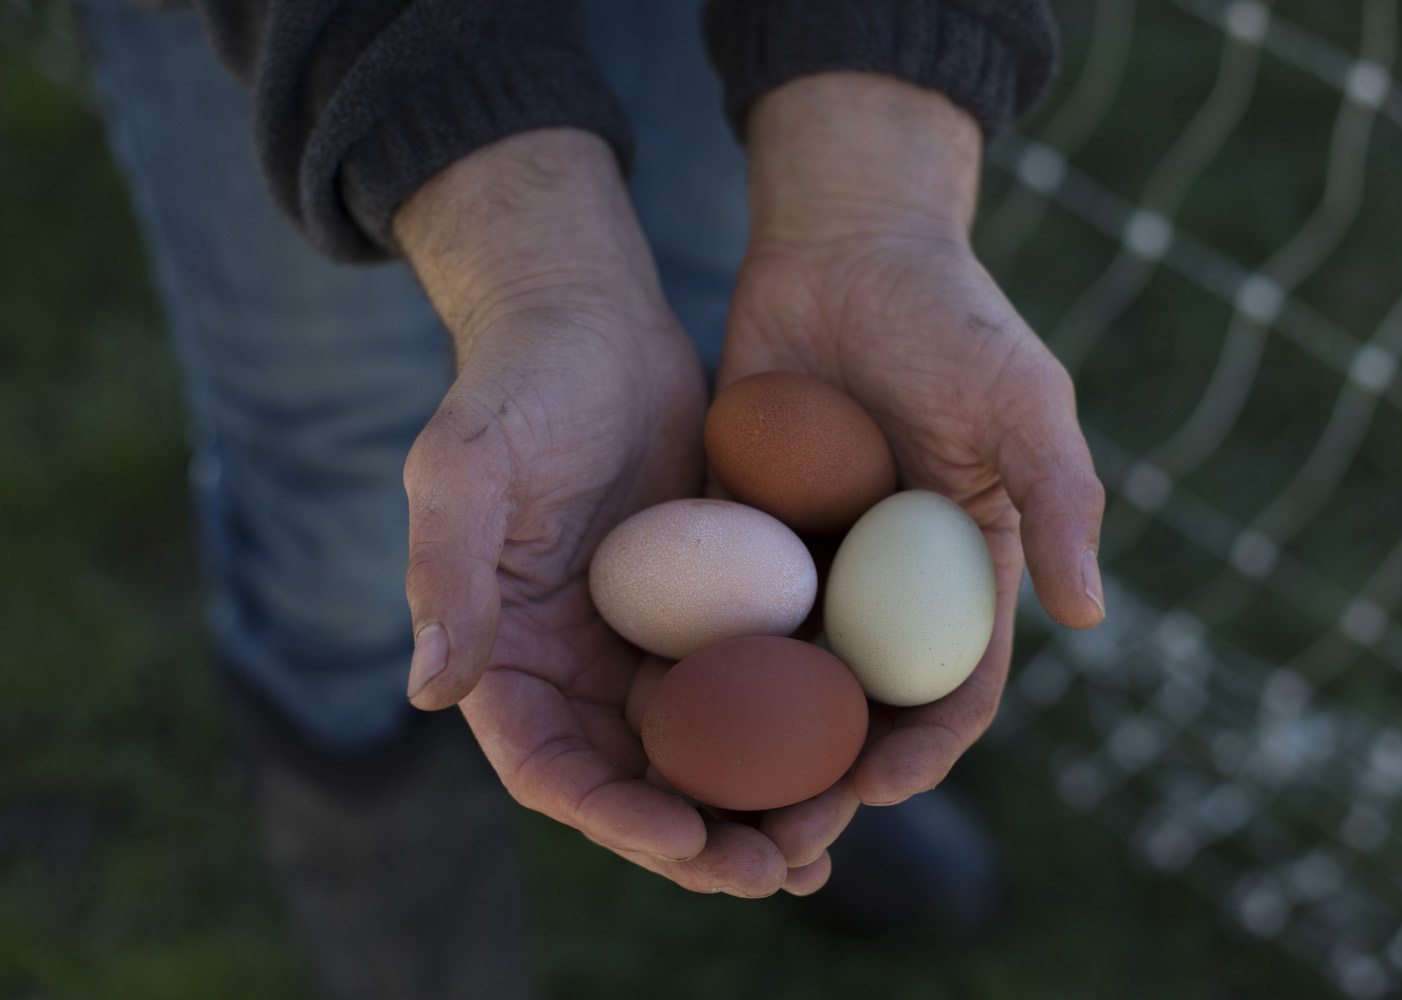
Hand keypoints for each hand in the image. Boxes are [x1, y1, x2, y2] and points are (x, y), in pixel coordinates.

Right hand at [394, 131, 833, 894]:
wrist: (594, 322)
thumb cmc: (519, 384)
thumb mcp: (467, 467)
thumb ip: (446, 573)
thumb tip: (428, 692)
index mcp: (506, 655)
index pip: (550, 770)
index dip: (615, 820)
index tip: (688, 840)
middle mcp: (572, 669)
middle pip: (634, 788)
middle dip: (700, 843)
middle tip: (778, 870)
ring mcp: (641, 647)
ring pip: (701, 761)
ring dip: (756, 811)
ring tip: (823, 842)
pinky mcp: (705, 616)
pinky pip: (751, 696)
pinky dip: (790, 738)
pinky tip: (850, 760)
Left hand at [721, 75, 1106, 808]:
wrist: (846, 242)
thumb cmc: (950, 314)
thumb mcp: (1023, 398)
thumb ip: (1061, 498)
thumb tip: (1090, 615)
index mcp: (961, 572)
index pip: (951, 687)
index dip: (924, 748)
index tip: (876, 788)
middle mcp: (884, 583)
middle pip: (859, 707)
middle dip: (829, 778)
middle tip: (783, 833)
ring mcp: (810, 560)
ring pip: (780, 679)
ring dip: (752, 749)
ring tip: (709, 799)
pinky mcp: (741, 531)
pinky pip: (715, 610)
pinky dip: (695, 664)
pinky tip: (650, 705)